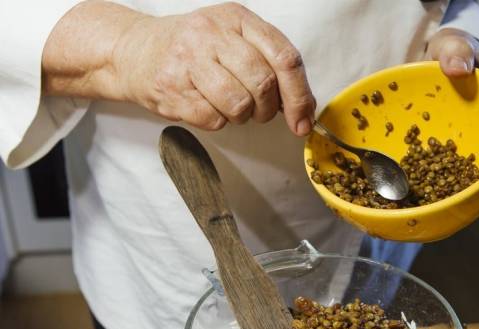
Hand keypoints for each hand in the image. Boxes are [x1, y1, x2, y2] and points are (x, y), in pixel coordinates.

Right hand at [112, 3, 315, 133]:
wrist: (134, 50)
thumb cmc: (192, 49)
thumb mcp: (233, 38)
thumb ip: (270, 62)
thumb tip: (304, 106)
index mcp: (237, 18)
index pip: (284, 57)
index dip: (300, 94)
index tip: (303, 120)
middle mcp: (212, 34)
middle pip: (264, 84)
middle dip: (268, 108)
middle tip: (258, 110)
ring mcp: (189, 60)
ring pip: (240, 105)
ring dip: (242, 115)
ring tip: (228, 103)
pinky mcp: (172, 88)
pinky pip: (214, 119)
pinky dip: (216, 120)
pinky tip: (204, 104)